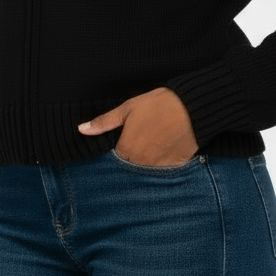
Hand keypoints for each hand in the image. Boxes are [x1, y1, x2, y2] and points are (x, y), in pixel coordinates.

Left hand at [78, 87, 198, 165]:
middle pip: (129, 167)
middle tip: (140, 140)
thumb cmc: (159, 104)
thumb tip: (81, 129)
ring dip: (145, 162)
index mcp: (127, 150)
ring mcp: (159, 168)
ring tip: (152, 143)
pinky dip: (161, 163)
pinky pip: (162, 171)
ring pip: (145, 171)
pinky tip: (164, 148)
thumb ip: (104, 122)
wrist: (193, 107)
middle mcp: (141, 163)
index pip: (114, 160)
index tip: (123, 141)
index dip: (118, 150)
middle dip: (131, 157)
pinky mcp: (174, 168)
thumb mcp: (128, 108)